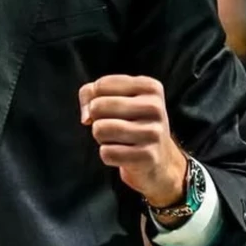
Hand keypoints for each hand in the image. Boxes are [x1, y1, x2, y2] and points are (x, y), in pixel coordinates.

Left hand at [79, 75, 187, 208]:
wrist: (159, 159)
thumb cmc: (130, 122)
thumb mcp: (114, 98)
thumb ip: (89, 94)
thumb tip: (86, 118)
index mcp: (150, 87)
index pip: (100, 86)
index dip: (94, 100)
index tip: (110, 108)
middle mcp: (154, 107)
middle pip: (97, 106)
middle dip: (97, 119)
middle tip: (113, 125)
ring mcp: (153, 132)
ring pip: (100, 129)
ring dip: (101, 137)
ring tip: (118, 139)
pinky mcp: (148, 156)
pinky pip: (106, 153)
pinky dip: (108, 155)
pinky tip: (124, 153)